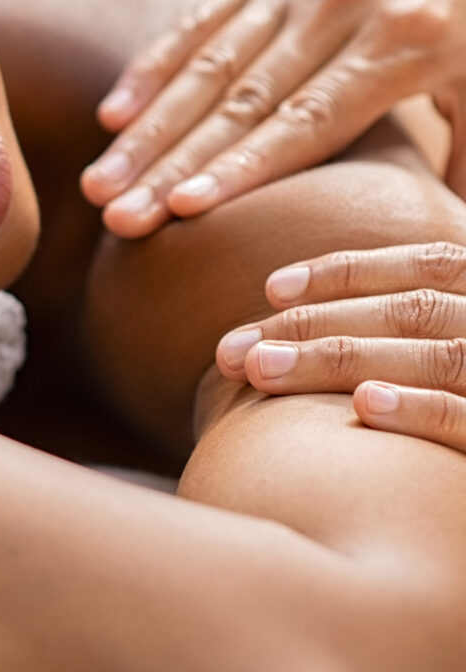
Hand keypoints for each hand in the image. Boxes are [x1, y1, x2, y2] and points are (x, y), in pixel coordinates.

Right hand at [81, 0, 465, 237]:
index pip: (306, 121)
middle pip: (240, 102)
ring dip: (148, 130)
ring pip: (206, 67)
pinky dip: (154, 68)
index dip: (242, 168)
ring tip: (100, 184)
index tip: (182, 211)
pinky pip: (199, 19)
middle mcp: (336, 9)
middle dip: (172, 166)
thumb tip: (453, 251)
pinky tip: (114, 114)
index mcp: (401, 42)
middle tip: (117, 219)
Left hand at [216, 241, 465, 451]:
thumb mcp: (459, 348)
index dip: (347, 270)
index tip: (272, 287)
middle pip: (412, 310)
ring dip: (342, 358)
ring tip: (262, 371)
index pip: (426, 265)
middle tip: (232, 346)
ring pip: (437, 355)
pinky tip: (364, 409)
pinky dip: (423, 409)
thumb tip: (318, 331)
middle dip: (315, 322)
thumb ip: (421, 331)